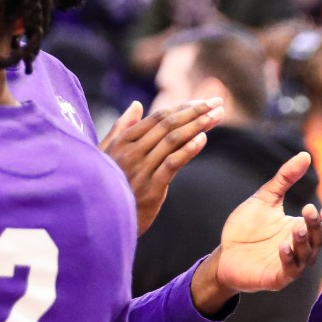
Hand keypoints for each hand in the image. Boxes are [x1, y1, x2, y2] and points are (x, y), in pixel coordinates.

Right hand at [100, 97, 224, 233]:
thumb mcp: (107, 152)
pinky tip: (203, 139)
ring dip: (198, 126)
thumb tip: (136, 104)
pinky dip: (188, 150)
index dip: (183, 108)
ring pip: (173, 141)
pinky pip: (172, 164)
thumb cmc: (106, 183)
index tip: (203, 102)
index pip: (158, 118)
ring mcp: (141, 169)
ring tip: (218, 116)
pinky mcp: (151, 188)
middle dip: (196, 112)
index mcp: (122, 141)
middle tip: (218, 102)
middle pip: (168, 125)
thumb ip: (122, 127)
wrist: (103, 220)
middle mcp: (131, 151)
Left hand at [189, 151, 321, 313]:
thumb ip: (285, 179)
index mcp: (304, 230)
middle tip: (309, 210)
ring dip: (304, 241)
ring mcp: (292, 265)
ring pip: (308, 255)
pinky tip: (282, 246)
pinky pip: (290, 270)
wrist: (224, 254)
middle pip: (321, 239)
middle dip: (316, 225)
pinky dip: (288, 259)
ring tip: (296, 226)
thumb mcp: (265, 198)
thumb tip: (305, 155)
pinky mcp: (277, 278)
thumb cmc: (247, 228)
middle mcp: (303, 249)